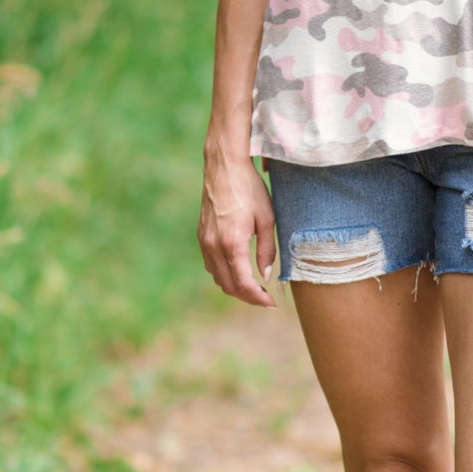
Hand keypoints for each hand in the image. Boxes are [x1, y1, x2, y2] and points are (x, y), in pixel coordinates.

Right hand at [197, 158, 277, 308]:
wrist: (224, 167)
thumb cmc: (249, 190)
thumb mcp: (267, 219)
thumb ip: (267, 250)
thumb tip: (266, 275)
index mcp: (232, 244)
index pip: (243, 284)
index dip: (258, 298)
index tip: (271, 304)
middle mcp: (213, 246)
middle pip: (228, 286)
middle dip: (247, 297)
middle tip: (265, 299)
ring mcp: (204, 241)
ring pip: (217, 277)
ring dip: (235, 287)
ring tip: (254, 287)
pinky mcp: (201, 235)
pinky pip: (211, 264)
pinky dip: (224, 274)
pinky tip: (238, 270)